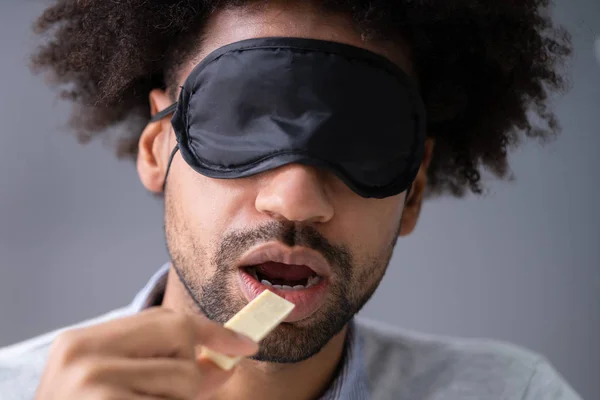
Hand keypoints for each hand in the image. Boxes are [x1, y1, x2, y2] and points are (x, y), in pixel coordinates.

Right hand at [35, 307, 257, 399]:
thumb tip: (223, 368)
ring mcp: (94, 384)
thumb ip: (164, 367)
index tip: (245, 345)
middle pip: (181, 337)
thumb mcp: (114, 382)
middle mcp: (85, 355)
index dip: (213, 332)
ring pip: (185, 379)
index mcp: (83, 340)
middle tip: (177, 391)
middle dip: (192, 368)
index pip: (166, 319)